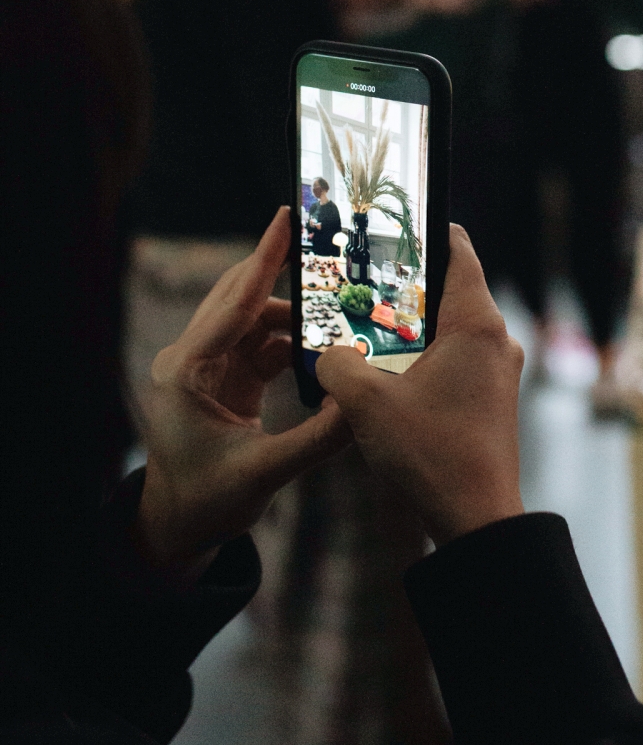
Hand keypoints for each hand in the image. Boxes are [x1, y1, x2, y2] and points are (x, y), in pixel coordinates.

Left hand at [134, 208, 350, 577]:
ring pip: (256, 319)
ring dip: (296, 317)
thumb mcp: (264, 473)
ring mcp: (209, 366)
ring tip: (339, 310)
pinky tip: (325, 347)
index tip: (284, 218)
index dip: (263, 260)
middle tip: (322, 242)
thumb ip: (317, 439)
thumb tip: (363, 408)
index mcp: (187, 371)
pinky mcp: (226, 378)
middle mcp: (192, 358)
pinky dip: (294, 343)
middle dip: (282, 271)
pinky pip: (264, 344)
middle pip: (240, 297)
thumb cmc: (206, 502)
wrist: (178, 526)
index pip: (233, 303)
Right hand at [316, 225, 523, 544]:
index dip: (422, 232)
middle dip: (403, 286)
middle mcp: (496, 338)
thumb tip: (327, 350)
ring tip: (364, 332)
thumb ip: (337, 363)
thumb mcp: (365, 404)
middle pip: (448, 287)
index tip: (388, 228)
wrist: (476, 520)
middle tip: (359, 284)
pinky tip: (386, 375)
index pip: (457, 248)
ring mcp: (499, 370)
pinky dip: (422, 357)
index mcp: (476, 322)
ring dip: (409, 328)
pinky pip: (455, 358)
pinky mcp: (492, 397)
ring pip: (449, 327)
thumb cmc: (430, 454)